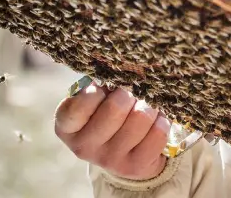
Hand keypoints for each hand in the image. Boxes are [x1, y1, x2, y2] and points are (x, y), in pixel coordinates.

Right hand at [55, 80, 170, 179]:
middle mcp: (83, 147)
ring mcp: (108, 160)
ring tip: (148, 102)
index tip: (107, 86)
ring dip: (149, 104)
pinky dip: (162, 120)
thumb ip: (104, 81)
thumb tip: (127, 64)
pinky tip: (157, 119)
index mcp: (67, 127)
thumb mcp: (98, 97)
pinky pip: (157, 133)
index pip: (78, 107)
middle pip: (115, 109)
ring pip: (140, 118)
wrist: (125, 149)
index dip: (97, 91)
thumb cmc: (108, 111)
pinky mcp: (134, 167)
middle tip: (134, 90)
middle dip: (130, 92)